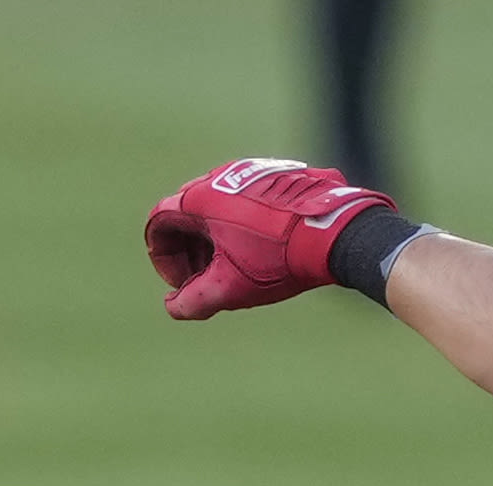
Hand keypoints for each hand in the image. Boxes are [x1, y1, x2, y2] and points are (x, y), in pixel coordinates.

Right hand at [143, 158, 390, 320]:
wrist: (333, 232)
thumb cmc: (277, 258)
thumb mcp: (229, 287)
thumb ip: (194, 299)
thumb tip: (174, 306)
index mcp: (200, 198)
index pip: (159, 222)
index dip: (162, 257)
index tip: (181, 282)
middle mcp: (221, 176)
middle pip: (186, 211)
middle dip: (188, 247)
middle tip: (203, 277)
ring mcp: (251, 171)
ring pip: (218, 203)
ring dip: (215, 235)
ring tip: (233, 264)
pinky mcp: (278, 174)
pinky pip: (246, 198)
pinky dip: (241, 222)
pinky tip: (261, 246)